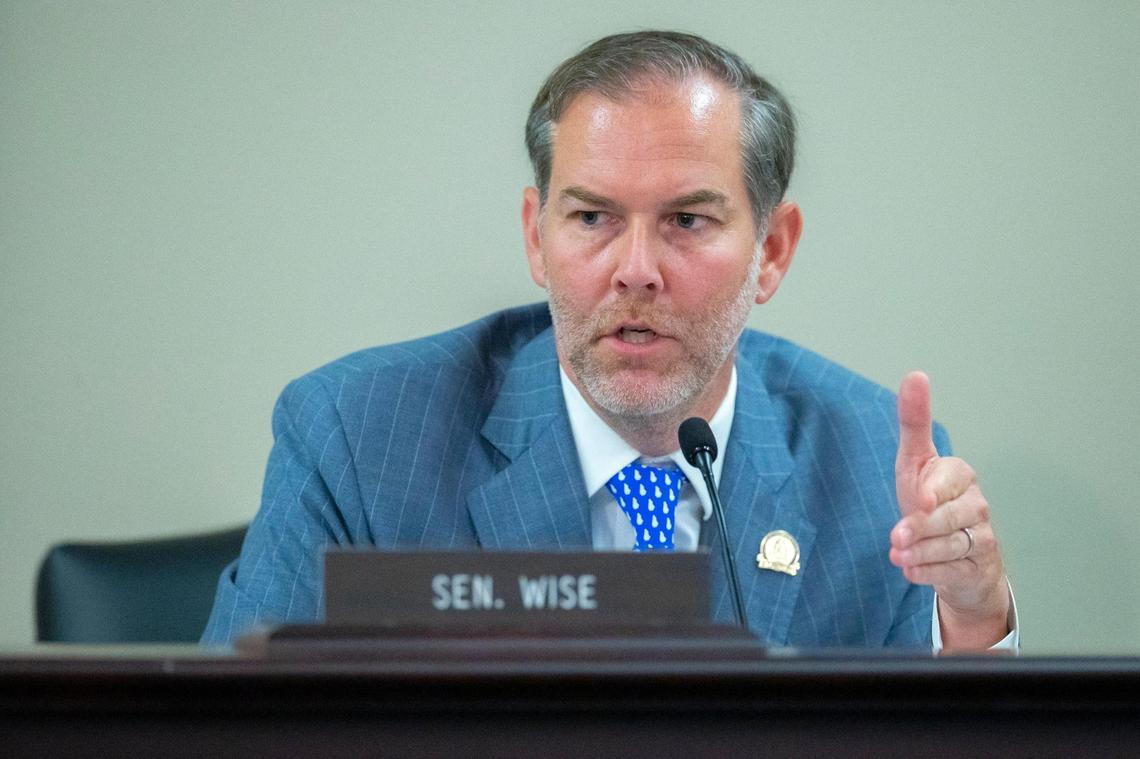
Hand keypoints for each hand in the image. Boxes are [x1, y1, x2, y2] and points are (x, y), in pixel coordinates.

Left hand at [890, 371, 1009, 648]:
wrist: (954, 554)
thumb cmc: (929, 500)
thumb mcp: (914, 462)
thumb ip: (914, 422)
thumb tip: (916, 374)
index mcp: (960, 473)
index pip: (946, 479)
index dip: (932, 490)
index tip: (920, 498)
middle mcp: (976, 503)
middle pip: (947, 516)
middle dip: (920, 528)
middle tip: (895, 538)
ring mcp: (982, 535)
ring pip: (950, 545)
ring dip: (921, 553)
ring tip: (898, 556)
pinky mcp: (981, 565)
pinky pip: (954, 571)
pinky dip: (929, 573)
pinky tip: (911, 571)